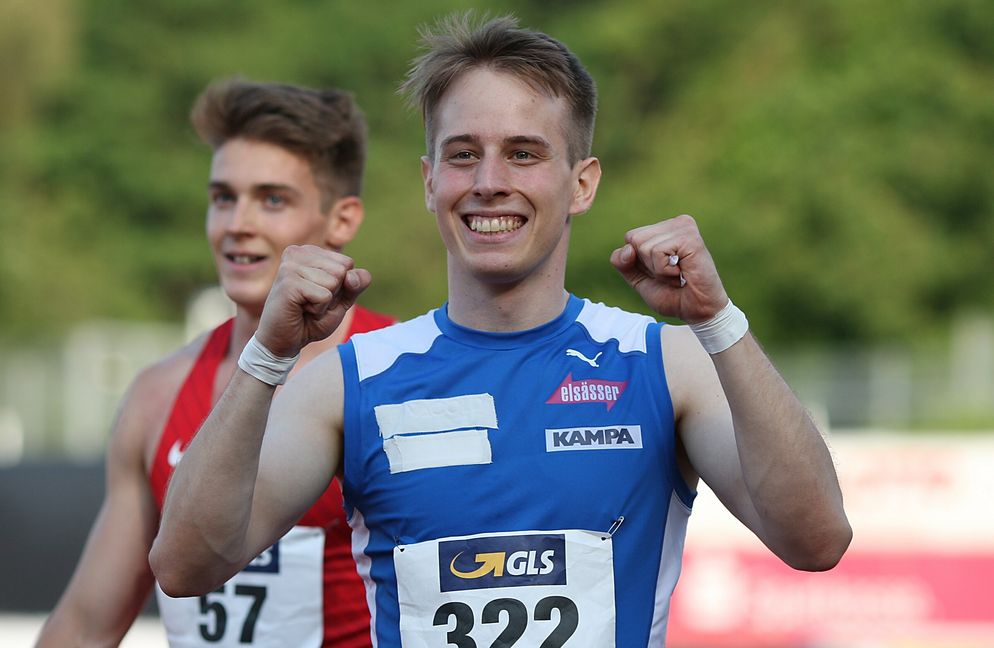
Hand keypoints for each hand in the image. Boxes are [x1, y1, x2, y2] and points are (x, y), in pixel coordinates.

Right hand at [255, 245, 370, 356]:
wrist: (284, 341)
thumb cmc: (311, 319)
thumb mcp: (341, 300)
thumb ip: (356, 284)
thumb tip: (351, 276)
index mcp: (309, 252)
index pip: (347, 263)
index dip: (341, 287)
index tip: (319, 295)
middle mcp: (298, 253)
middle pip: (342, 270)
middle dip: (333, 294)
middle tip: (311, 303)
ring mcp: (291, 266)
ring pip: (334, 282)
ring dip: (324, 303)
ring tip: (305, 306)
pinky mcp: (289, 282)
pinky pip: (325, 296)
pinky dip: (318, 309)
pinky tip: (300, 310)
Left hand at [610, 214, 727, 322]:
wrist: (698, 311)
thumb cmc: (673, 294)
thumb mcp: (639, 279)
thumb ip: (623, 263)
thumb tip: (627, 249)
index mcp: (665, 229)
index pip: (630, 238)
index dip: (639, 262)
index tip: (662, 271)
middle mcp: (676, 224)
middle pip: (634, 239)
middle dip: (647, 264)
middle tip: (671, 273)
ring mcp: (684, 228)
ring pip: (644, 246)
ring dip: (658, 270)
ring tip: (678, 273)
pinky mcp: (690, 238)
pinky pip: (657, 252)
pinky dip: (665, 271)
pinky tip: (683, 272)